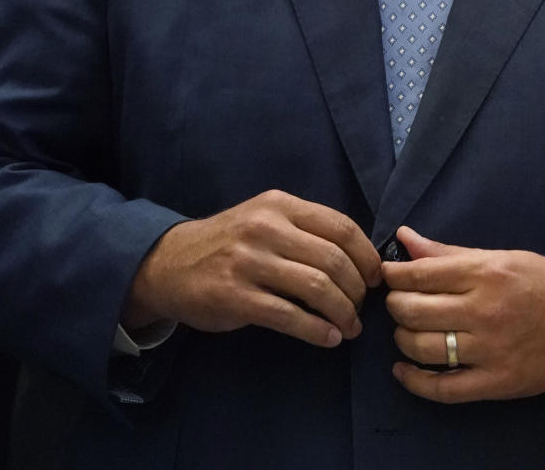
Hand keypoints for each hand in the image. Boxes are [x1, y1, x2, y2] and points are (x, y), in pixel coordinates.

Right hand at [124, 190, 381, 347]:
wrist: (169, 263)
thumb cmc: (229, 243)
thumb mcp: (265, 219)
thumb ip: (305, 230)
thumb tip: (359, 258)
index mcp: (280, 205)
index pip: (340, 226)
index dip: (367, 255)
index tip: (376, 278)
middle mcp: (266, 228)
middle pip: (333, 259)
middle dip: (357, 289)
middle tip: (362, 308)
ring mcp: (249, 262)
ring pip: (316, 287)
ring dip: (343, 313)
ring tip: (349, 327)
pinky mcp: (236, 297)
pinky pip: (289, 316)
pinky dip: (316, 330)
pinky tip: (328, 338)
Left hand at [383, 225, 544, 401]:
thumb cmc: (540, 280)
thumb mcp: (498, 256)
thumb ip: (448, 252)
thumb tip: (404, 238)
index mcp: (485, 272)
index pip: (421, 274)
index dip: (395, 275)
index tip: (388, 275)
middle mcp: (484, 310)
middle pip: (415, 311)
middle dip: (395, 306)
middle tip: (396, 303)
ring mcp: (490, 349)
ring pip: (424, 348)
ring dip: (402, 338)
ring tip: (405, 330)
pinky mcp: (496, 382)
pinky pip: (444, 389)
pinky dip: (415, 382)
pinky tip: (403, 370)